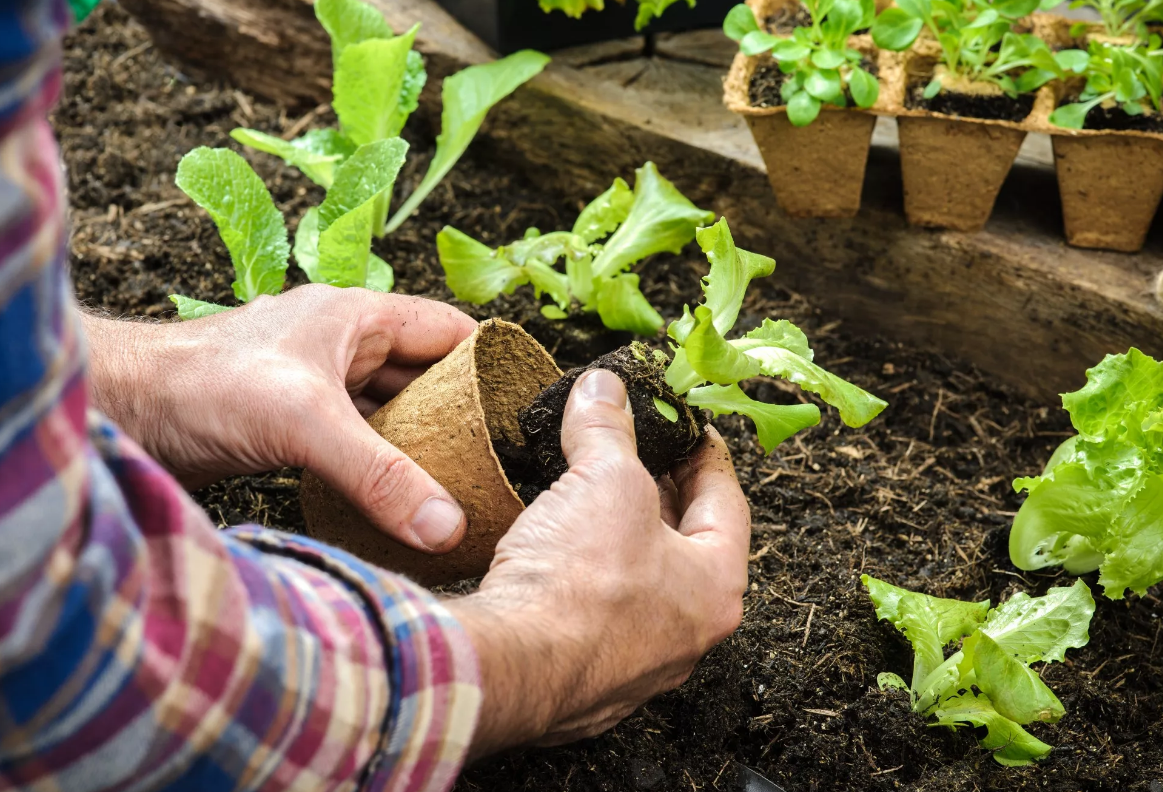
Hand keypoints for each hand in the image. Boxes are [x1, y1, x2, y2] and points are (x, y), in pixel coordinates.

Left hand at [83, 284, 477, 551]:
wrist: (121, 410)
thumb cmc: (201, 385)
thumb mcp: (305, 424)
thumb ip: (381, 476)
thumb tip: (449, 525)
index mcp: (358, 318)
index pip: (450, 332)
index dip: (491, 363)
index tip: (524, 410)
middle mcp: (342, 345)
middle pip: (425, 376)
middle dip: (460, 414)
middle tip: (498, 462)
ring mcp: (315, 385)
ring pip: (389, 411)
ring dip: (418, 444)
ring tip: (460, 485)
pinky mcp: (290, 423)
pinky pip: (356, 441)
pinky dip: (380, 465)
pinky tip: (397, 498)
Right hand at [446, 369, 750, 756]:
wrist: (511, 667)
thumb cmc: (580, 583)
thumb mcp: (603, 479)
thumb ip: (608, 428)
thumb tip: (603, 388)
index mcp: (716, 587)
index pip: (726, 504)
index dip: (706, 456)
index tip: (690, 431)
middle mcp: (686, 635)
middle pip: (683, 547)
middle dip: (657, 495)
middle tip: (637, 456)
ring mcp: (635, 666)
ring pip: (637, 586)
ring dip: (617, 539)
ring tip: (589, 496)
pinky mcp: (583, 680)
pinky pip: (593, 617)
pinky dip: (581, 579)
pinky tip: (553, 553)